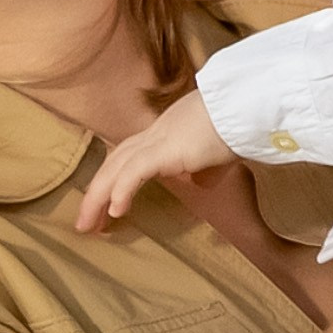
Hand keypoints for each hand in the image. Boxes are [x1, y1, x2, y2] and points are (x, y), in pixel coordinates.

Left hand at [77, 90, 240, 230]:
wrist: (247, 107)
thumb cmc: (238, 126)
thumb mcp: (216, 153)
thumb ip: (204, 168)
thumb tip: (201, 182)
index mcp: (166, 133)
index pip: (129, 156)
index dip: (113, 180)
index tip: (105, 205)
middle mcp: (156, 133)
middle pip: (114, 163)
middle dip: (96, 194)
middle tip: (84, 223)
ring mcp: (158, 139)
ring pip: (116, 168)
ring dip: (98, 198)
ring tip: (87, 225)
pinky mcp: (165, 148)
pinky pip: (135, 172)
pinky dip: (121, 191)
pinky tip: (115, 211)